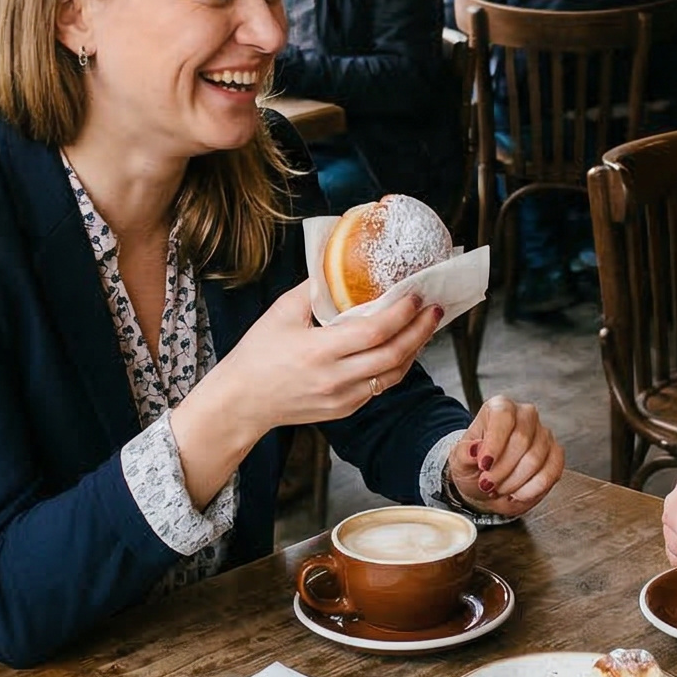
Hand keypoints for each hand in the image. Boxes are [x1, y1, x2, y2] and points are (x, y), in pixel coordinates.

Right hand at [176, 284, 439, 499]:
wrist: (242, 402)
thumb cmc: (257, 354)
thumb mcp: (282, 313)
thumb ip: (313, 289)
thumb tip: (338, 266)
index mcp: (320, 351)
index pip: (374, 332)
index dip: (401, 314)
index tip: (415, 296)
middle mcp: (336, 379)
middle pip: (393, 355)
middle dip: (419, 331)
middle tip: (434, 309)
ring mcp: (343, 398)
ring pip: (392, 375)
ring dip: (414, 350)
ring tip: (424, 326)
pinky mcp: (344, 409)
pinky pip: (379, 387)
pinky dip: (395, 366)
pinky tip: (401, 348)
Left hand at [445, 396, 563, 515]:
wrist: (487, 482)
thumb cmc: (474, 466)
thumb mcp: (459, 461)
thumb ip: (464, 454)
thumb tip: (474, 449)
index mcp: (500, 407)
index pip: (503, 417)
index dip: (494, 444)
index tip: (483, 465)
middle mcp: (526, 415)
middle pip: (521, 440)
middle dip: (502, 470)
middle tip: (487, 484)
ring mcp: (544, 434)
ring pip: (535, 459)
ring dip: (514, 482)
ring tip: (499, 489)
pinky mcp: (555, 454)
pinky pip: (552, 472)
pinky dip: (533, 489)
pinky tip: (517, 495)